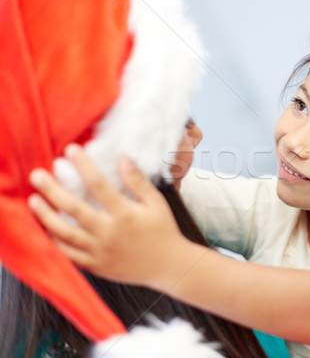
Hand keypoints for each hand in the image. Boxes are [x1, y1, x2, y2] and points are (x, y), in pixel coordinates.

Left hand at [28, 144, 188, 286]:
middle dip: (52, 189)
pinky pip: (69, 255)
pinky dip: (54, 242)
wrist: (169, 266)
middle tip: (37, 175)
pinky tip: (46, 229)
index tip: (71, 150)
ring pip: (65, 233)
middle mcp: (109, 232)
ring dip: (46, 216)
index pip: (98, 184)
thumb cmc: (164, 232)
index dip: (83, 165)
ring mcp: (100, 251)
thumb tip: (123, 159)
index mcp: (125, 214)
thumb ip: (138, 182)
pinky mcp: (96, 265)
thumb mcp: (157, 203)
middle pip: (73, 208)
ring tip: (34, 201)